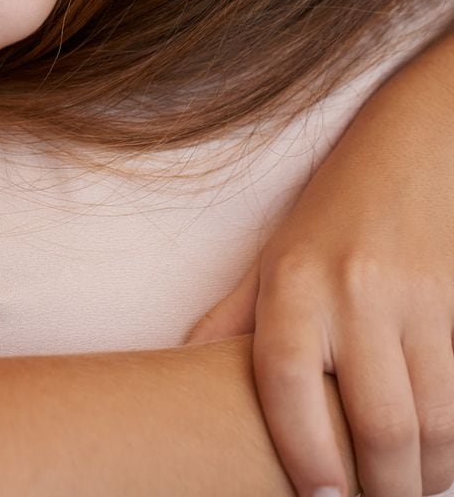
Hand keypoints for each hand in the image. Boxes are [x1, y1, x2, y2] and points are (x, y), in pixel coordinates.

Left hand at [187, 34, 453, 496]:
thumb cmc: (334, 210)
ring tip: (416, 492)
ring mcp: (415, 295)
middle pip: (377, 423)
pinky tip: (444, 454)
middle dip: (384, 489)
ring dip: (431, 474)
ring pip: (436, 418)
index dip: (305, 457)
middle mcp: (351, 289)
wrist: (416, 145)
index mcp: (291, 281)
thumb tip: (179, 367)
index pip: (288, 387)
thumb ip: (233, 317)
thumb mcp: (273, 256)